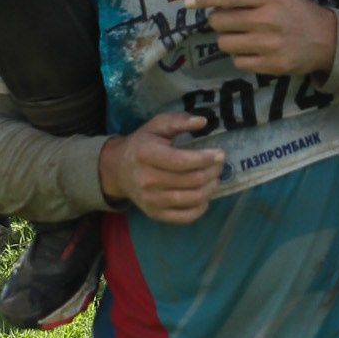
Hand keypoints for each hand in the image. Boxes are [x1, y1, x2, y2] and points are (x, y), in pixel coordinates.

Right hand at [100, 108, 225, 222]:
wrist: (118, 169)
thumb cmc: (142, 144)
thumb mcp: (157, 126)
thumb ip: (179, 121)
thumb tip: (202, 121)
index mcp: (147, 154)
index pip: (182, 161)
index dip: (205, 159)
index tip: (220, 154)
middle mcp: (147, 179)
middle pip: (191, 180)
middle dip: (212, 172)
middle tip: (220, 165)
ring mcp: (151, 200)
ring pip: (192, 198)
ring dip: (210, 188)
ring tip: (215, 178)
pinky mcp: (155, 214)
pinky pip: (185, 217)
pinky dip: (200, 208)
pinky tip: (205, 198)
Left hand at [200, 0, 336, 76]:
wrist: (327, 40)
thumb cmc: (296, 12)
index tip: (187, 2)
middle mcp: (268, 19)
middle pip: (220, 21)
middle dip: (219, 21)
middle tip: (232, 21)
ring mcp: (270, 44)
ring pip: (224, 43)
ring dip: (228, 40)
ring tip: (244, 36)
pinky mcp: (272, 66)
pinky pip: (238, 62)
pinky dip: (240, 57)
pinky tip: (253, 51)